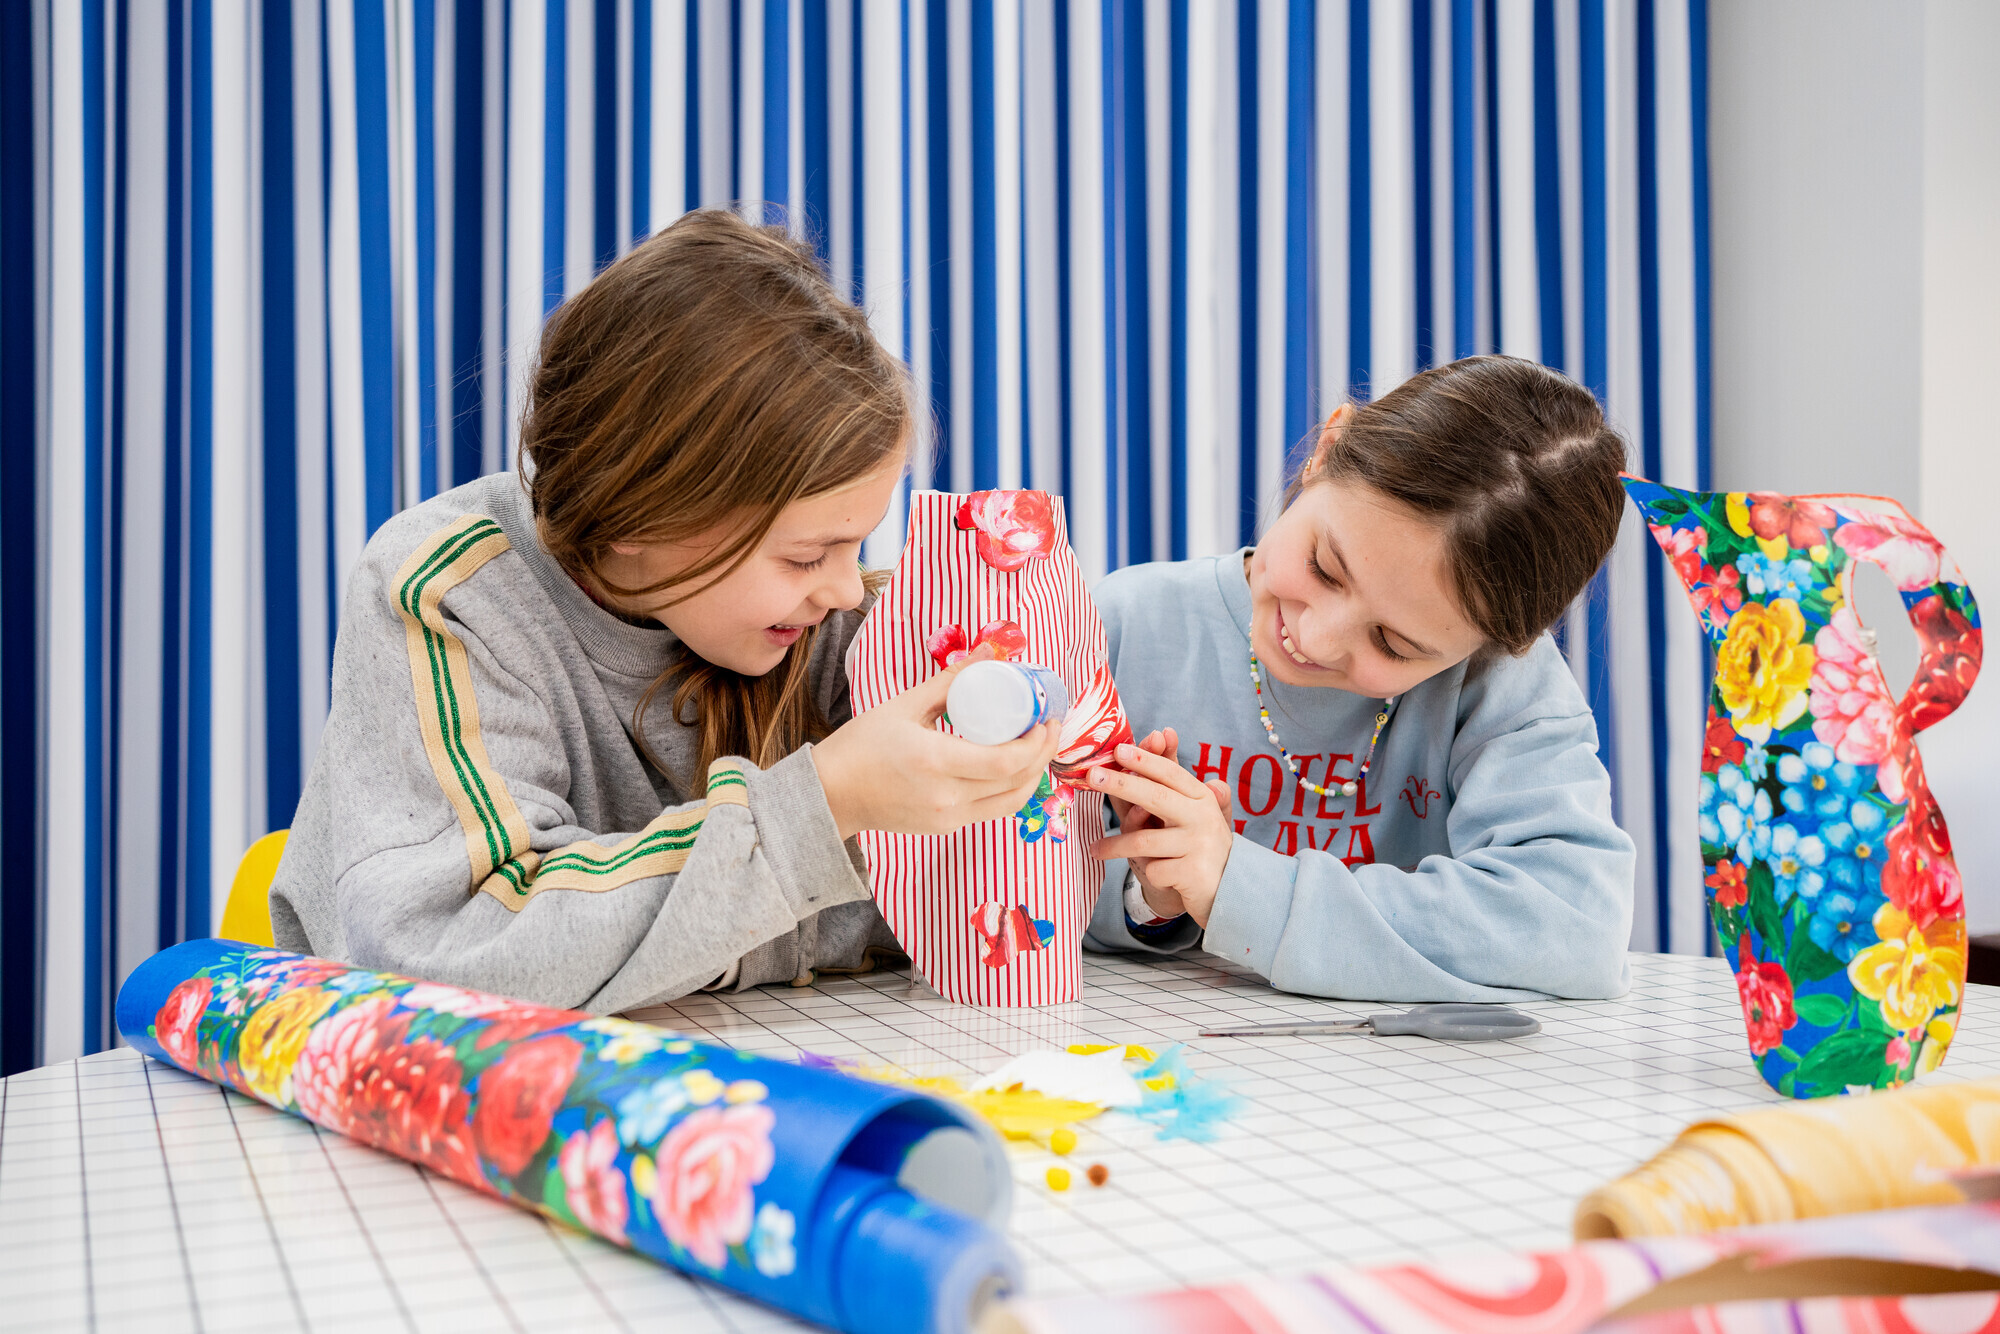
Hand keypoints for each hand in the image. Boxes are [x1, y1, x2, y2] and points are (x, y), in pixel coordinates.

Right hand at [814, 647, 1061, 838]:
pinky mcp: (946, 828)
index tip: (1044, 717)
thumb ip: (950, 681)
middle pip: (1017, 782)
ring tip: (1039, 746)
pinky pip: (992, 810)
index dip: (1036, 742)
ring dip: (1033, 774)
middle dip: (1043, 753)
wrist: (832, 794)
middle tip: (1050, 726)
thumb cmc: (861, 746)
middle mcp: (947, 797)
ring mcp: (948, 818)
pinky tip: (1013, 766)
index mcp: (935, 762)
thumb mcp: (904, 705)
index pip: (1005, 760)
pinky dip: (1011, 788)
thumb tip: (988, 653)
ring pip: (1011, 801)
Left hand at [1102, 729, 1184, 918]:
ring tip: (1095, 849)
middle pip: (1156, 797)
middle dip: (1122, 784)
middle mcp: (1203, 818)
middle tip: (1092, 776)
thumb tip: (1168, 736)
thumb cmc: (1201, 850)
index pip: (1171, 774)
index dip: (1146, 760)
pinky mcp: (1193, 874)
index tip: (1119, 749)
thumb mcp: (1193, 818)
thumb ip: (1174, 786)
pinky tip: (1157, 878)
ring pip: (1144, 841)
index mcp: (1202, 799)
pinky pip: (1154, 870)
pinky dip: (1149, 874)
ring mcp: (1199, 846)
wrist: (1230, 895)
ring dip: (1115, 846)